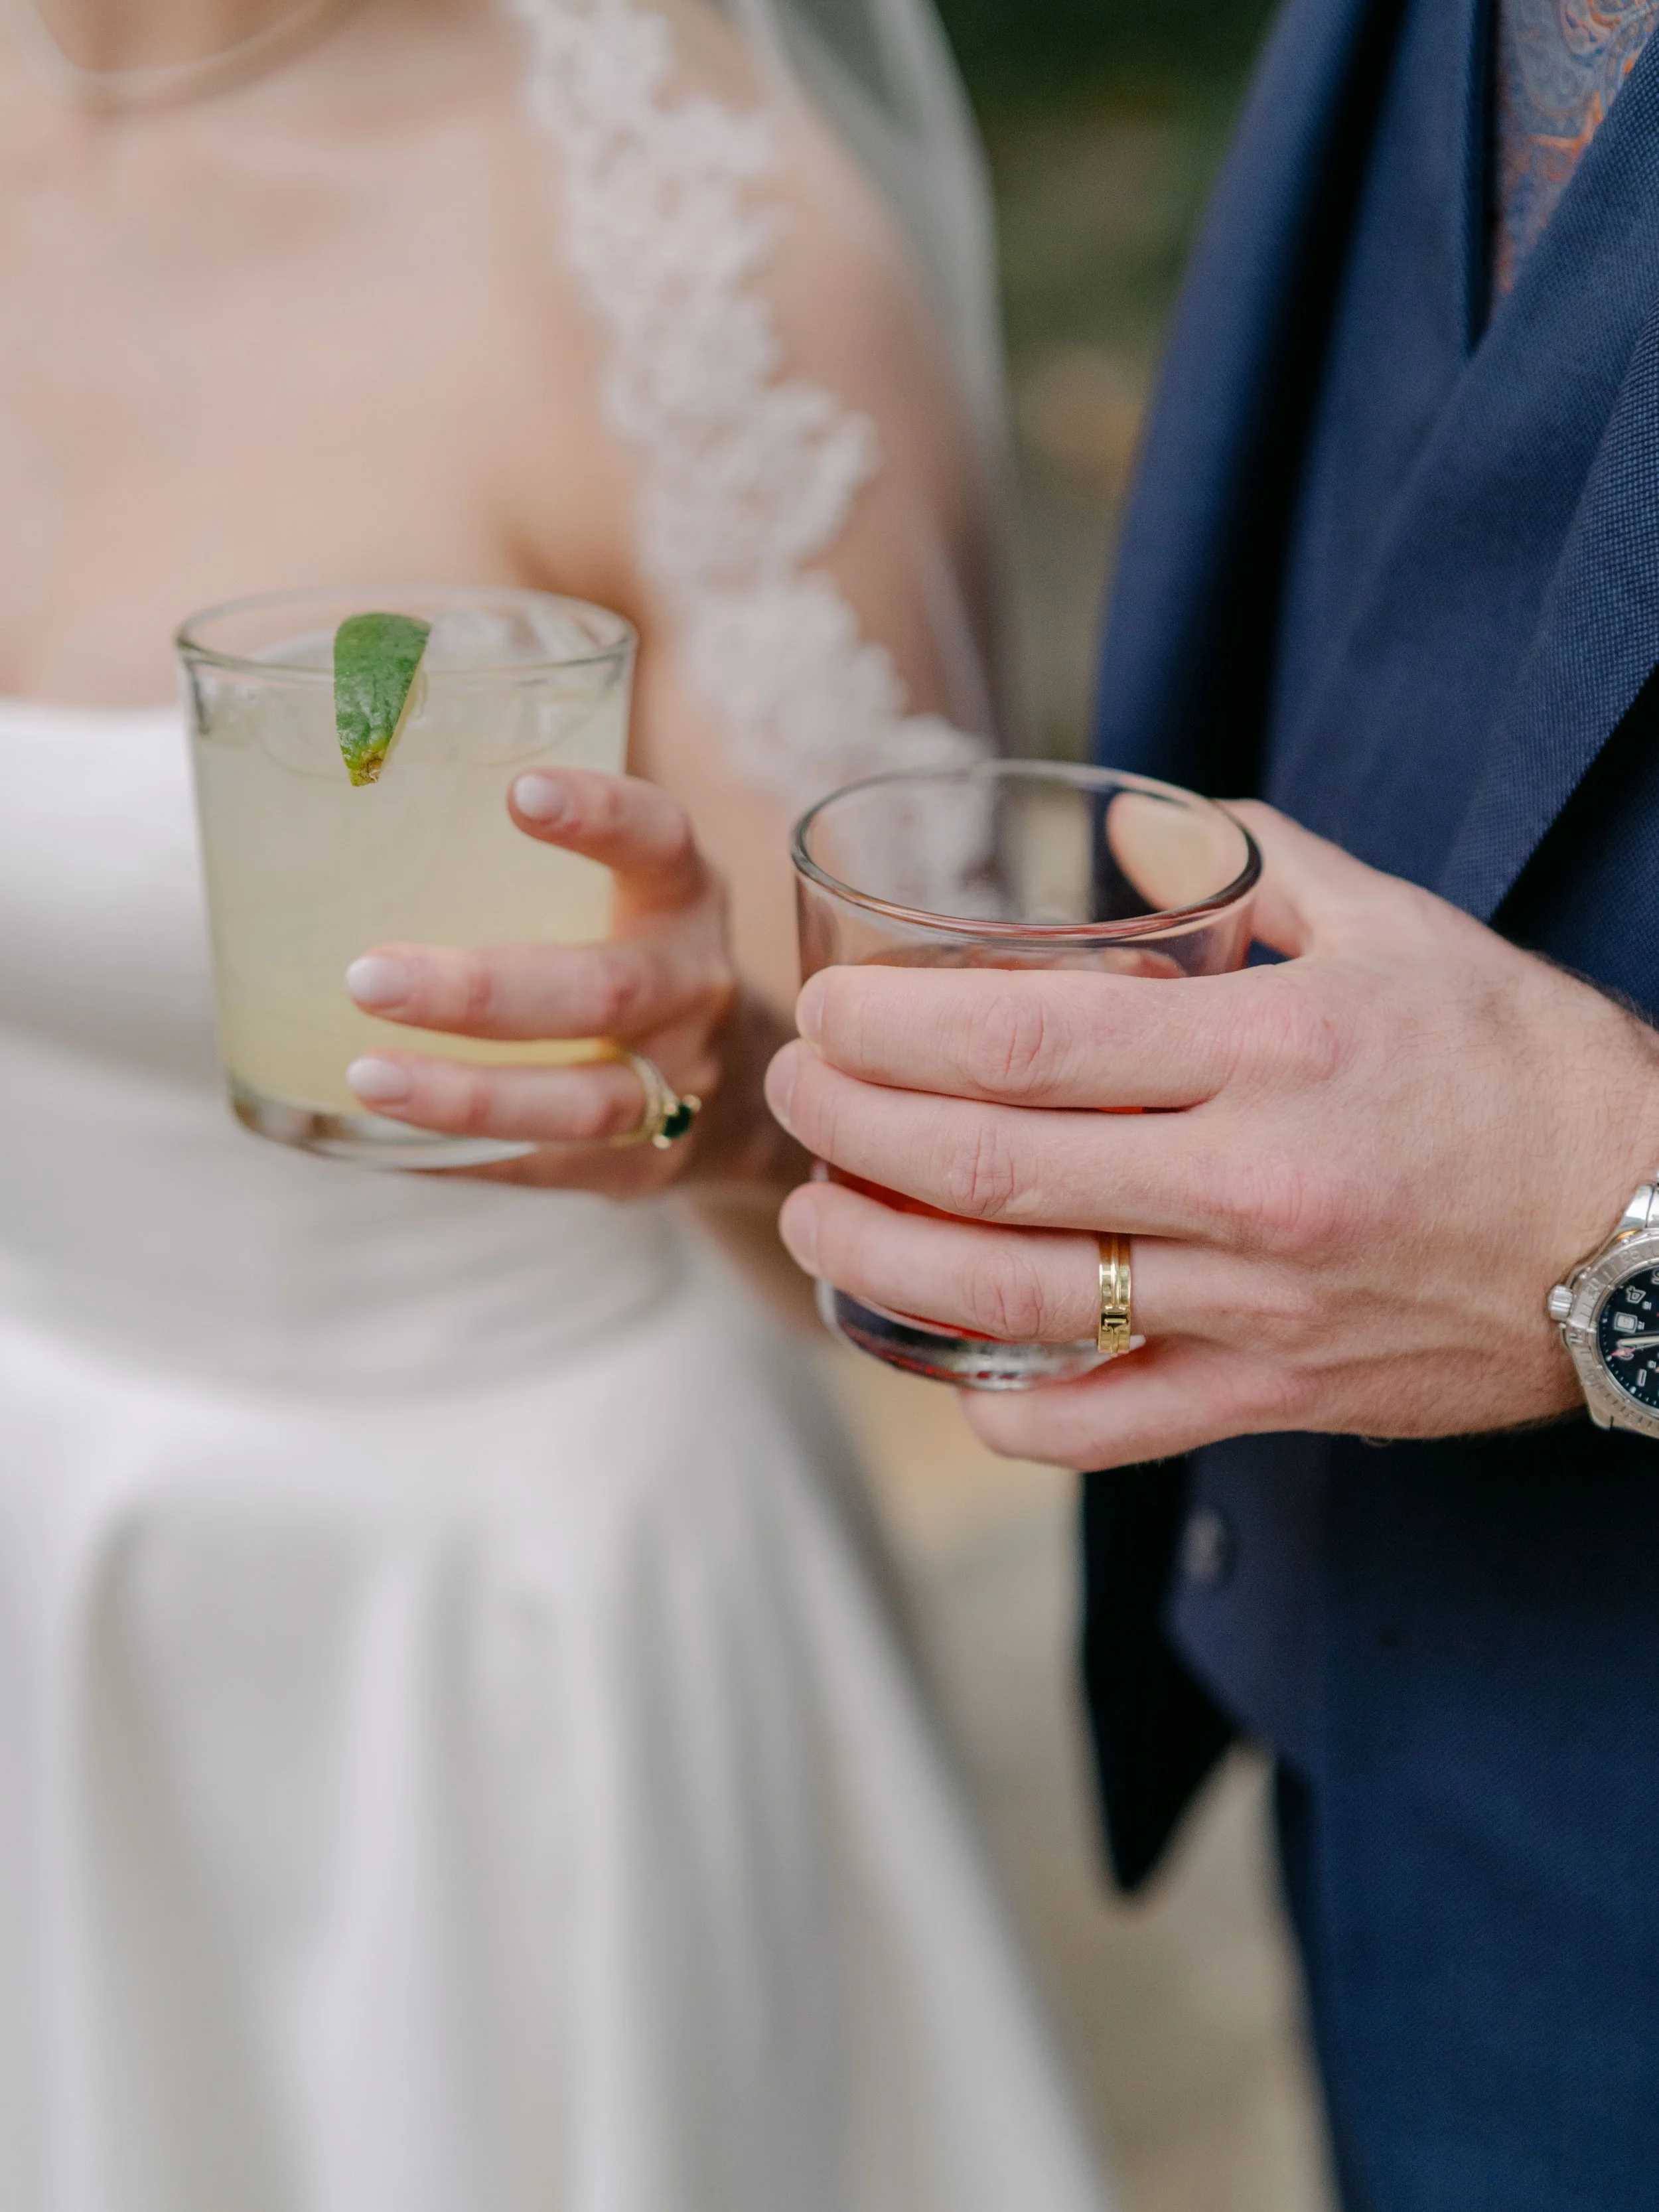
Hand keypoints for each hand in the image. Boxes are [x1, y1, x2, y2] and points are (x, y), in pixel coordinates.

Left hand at [344, 766, 798, 1193]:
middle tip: (366, 976)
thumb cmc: (625, 950)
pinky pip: (546, 1167)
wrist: (742, 1086)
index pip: (658, 841)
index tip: (518, 792)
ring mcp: (678, 1084)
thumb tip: (311, 786)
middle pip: (602, 993)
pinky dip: (458, 1156)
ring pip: (580, 1101)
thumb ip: (512, 853)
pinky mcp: (644, 1164)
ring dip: (467, 1094)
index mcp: (682, 895)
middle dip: (482, 992)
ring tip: (367, 1075)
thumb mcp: (617, 887)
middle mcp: (690, 985)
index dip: (600, 815)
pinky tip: (372, 1139)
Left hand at [764, 805, 1658, 1468]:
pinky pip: (1110, 1428)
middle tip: (796, 1094)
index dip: (899, 1029)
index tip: (829, 1013)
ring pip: (1020, 1304)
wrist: (1654, 1232)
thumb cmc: (1523, 1070)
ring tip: (813, 1217)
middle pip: (994, 1169)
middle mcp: (1253, 1185)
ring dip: (883, 1265)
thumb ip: (1256, 865)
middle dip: (857, 1131)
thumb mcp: (1401, 930)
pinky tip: (942, 1366)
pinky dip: (1008, 1411)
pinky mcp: (1276, 1399)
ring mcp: (1258, 1309)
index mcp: (1277, 1051)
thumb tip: (1139, 828)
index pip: (1032, 1038)